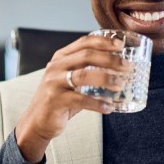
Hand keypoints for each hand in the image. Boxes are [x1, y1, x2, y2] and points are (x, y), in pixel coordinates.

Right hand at [14, 34, 131, 162]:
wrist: (37, 121)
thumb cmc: (59, 100)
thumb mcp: (69, 79)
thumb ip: (86, 70)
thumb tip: (117, 68)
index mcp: (60, 58)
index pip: (84, 42)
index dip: (103, 41)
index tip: (120, 45)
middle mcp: (56, 67)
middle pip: (86, 55)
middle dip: (109, 59)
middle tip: (126, 66)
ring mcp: (54, 83)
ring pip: (84, 75)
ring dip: (106, 78)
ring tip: (120, 85)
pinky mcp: (55, 100)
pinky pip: (81, 100)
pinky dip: (97, 103)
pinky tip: (109, 107)